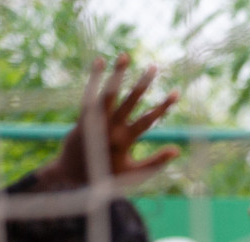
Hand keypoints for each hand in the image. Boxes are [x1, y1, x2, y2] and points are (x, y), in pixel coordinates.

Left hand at [41, 55, 178, 189]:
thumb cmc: (107, 178)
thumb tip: (177, 150)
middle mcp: (110, 128)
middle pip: (129, 101)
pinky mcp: (83, 116)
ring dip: (117, 74)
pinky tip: (100, 60)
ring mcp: (95, 120)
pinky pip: (90, 93)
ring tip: (125, 55)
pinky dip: (95, 77)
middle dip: (143, 83)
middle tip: (154, 67)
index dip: (164, 106)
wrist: (73, 177)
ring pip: (108, 93)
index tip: (176, 93)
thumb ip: (156, 162)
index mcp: (124, 141)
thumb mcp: (134, 175)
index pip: (148, 120)